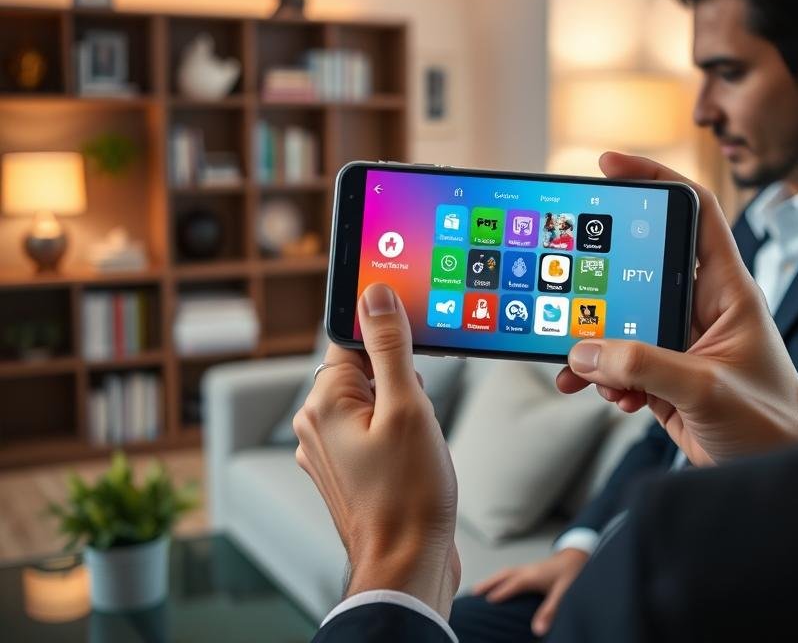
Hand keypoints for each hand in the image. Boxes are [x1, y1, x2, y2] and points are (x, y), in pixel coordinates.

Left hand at [293, 283, 459, 616]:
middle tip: (418, 415)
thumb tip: (374, 294)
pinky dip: (397, 434)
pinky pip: (372, 431)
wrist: (407, 566)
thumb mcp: (407, 407)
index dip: (388, 341)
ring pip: (372, 402)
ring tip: (417, 444)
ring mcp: (330, 452)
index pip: (351, 340)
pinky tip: (414, 458)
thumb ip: (389, 346)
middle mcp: (316, 426)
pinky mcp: (348, 471)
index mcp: (322, 404)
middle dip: (400, 382)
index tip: (413, 354)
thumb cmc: (409, 493)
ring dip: (402, 409)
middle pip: (364, 371)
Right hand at [473, 548, 588, 636]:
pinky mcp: (529, 569)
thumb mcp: (563, 594)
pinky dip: (499, 578)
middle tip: (472, 594)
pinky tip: (496, 584)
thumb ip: (550, 611)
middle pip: (502, 576)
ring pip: (504, 573)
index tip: (485, 604)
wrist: (577, 555)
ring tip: (477, 590)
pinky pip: (508, 573)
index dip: (499, 593)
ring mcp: (527, 568)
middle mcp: (526, 570)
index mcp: (532, 575)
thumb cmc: (571, 573)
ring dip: (490, 580)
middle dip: (487, 584)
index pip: (511, 585)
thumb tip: (537, 630)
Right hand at [558, 153, 797, 464]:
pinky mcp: (661, 373)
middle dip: (598, 277)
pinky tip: (598, 393)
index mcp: (725, 290)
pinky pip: (617, 361)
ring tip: (573, 359)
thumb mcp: (707, 390)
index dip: (654, 178)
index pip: (694, 211)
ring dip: (593, 340)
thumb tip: (584, 350)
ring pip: (620, 319)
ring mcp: (677, 340)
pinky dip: (600, 375)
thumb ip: (644, 366)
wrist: (778, 473)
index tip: (607, 165)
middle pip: (639, 265)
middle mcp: (698, 306)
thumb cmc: (770, 424)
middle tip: (562, 277)